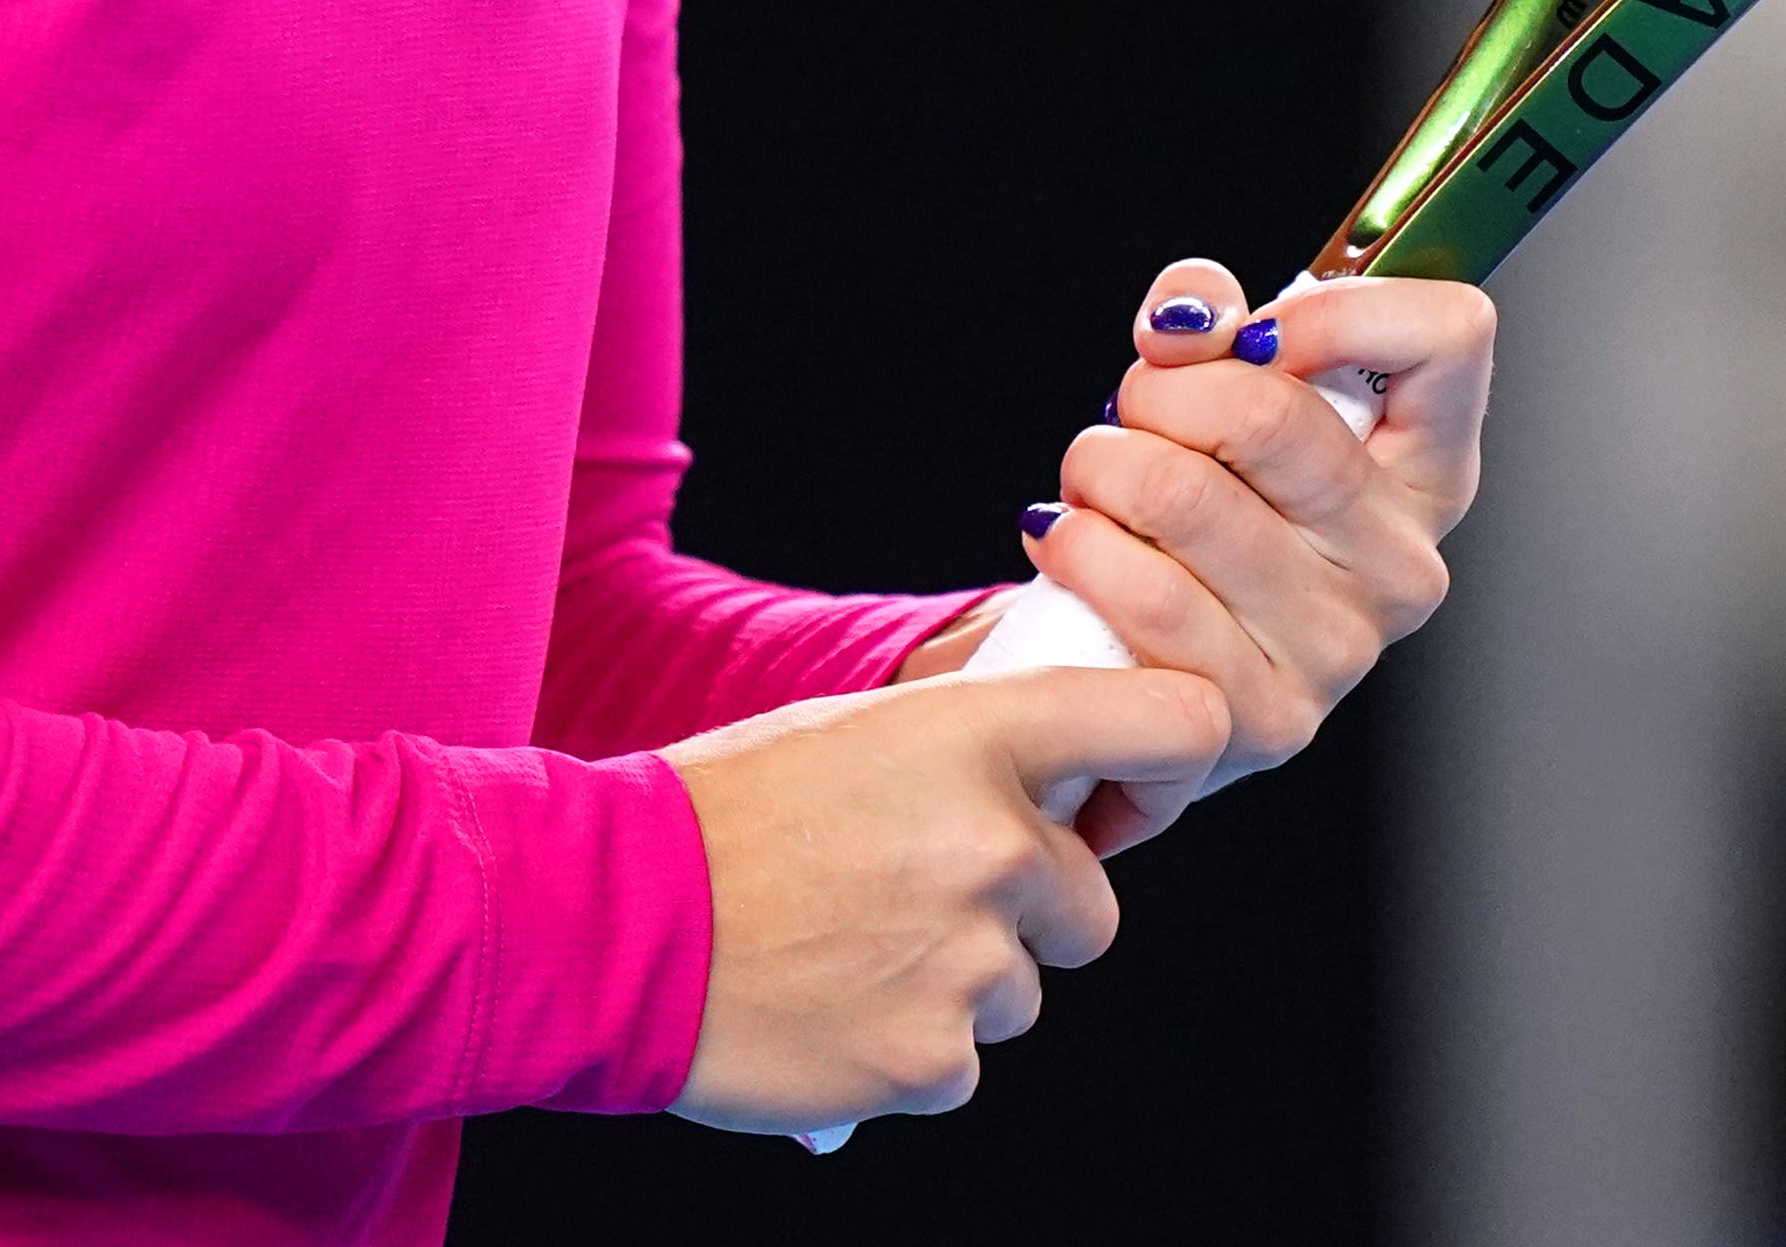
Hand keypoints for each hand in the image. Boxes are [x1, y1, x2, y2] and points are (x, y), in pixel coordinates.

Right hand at [663, 666, 1231, 1133]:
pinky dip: (907, 1048)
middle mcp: (997, 847)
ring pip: (1021, 991)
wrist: (611, 921)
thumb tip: (1057, 774)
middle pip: (1090, 905)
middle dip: (1025, 910)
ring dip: (958, 982)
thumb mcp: (854, 731)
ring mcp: (971, 965)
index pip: (1171, 721)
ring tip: (848, 950)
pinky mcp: (933, 1064)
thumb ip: (967, 747)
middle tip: (912, 896)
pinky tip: (832, 1008)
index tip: (1139, 788)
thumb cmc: (722, 814)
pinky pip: (962, 1064)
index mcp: (979, 736)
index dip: (1174, 755)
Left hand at [1027, 259, 1492, 849]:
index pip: (1450, 337)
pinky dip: (1081, 547)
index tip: (1255, 332)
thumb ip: (1210, 317)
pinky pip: (1145, 595)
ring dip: (1101, 466)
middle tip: (1131, 408)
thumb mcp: (1218, 397)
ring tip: (1095, 480)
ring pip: (1182, 493)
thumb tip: (1188, 316)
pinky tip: (1075, 542)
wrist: (1142, 667)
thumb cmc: (1203, 509)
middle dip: (1159, 390)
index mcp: (1427, 471)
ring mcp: (1342, 649)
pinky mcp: (1266, 720)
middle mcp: (1402, 565)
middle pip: (1266, 412)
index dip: (1337, 308)